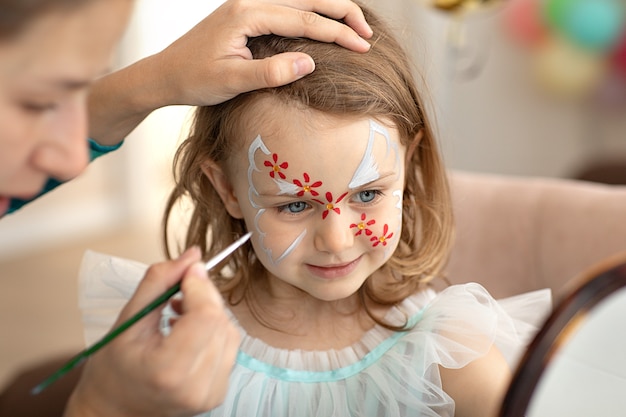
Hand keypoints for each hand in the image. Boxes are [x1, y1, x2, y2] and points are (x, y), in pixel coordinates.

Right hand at [64, 247, 239, 416]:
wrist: (114, 412)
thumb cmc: (112, 369)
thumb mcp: (128, 319)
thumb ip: (159, 281)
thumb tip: (193, 254)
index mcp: (169, 371)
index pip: (206, 316)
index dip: (200, 286)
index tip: (186, 272)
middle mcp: (196, 387)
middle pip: (220, 322)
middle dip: (204, 296)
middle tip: (179, 288)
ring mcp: (210, 394)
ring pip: (228, 332)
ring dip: (209, 313)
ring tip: (179, 311)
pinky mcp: (218, 393)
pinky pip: (228, 347)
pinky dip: (213, 330)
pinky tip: (188, 329)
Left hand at [88, 0, 372, 144]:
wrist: (163, 75)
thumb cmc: (192, 79)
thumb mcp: (230, 81)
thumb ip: (270, 72)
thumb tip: (310, 62)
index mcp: (247, 14)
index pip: (303, 20)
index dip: (337, 32)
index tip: (363, 46)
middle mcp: (249, 3)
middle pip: (307, 0)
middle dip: (341, 13)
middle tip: (367, 33)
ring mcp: (247, 7)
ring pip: (299, 2)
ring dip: (328, 12)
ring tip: (354, 28)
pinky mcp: (246, 17)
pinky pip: (287, 11)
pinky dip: (311, 17)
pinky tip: (322, 28)